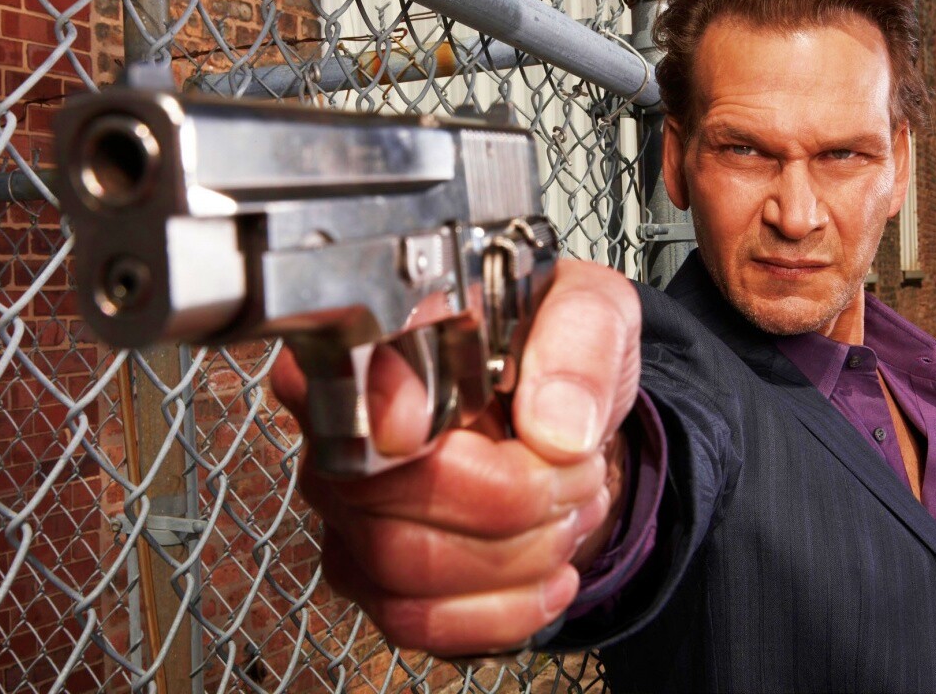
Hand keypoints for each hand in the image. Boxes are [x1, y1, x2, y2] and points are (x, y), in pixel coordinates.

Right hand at [271, 259, 640, 656]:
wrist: (565, 421)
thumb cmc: (560, 355)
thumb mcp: (593, 314)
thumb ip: (578, 343)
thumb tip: (556, 427)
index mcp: (383, 340)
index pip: (343, 374)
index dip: (379, 405)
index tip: (422, 426)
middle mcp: (343, 428)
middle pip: (382, 494)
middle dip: (509, 500)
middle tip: (579, 473)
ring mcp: (347, 509)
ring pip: (404, 570)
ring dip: (519, 556)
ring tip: (570, 513)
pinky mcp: (371, 574)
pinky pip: (418, 621)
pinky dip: (505, 608)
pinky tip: (549, 571)